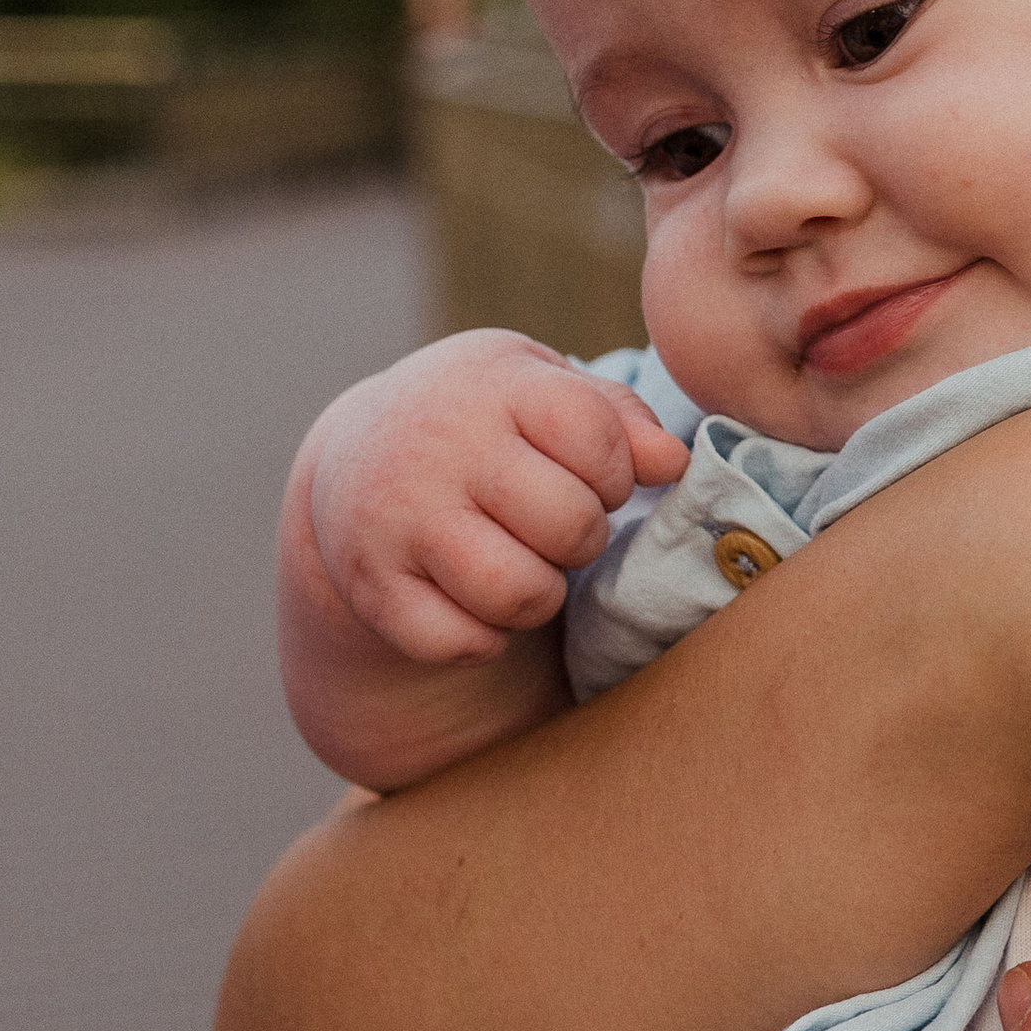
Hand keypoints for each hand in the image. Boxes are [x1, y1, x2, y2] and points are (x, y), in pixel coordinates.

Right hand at [305, 329, 688, 663]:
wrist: (357, 456)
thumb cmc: (485, 420)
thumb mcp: (543, 388)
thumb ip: (618, 418)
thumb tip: (673, 463)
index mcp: (492, 385)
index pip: (594, 436)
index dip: (616, 471)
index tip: (593, 475)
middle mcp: (436, 447)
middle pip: (569, 524)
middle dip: (584, 536)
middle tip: (557, 525)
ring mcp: (396, 520)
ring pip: (517, 594)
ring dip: (541, 594)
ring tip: (525, 564)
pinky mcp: (370, 587)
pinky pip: (460, 644)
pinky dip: (484, 639)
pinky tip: (476, 599)